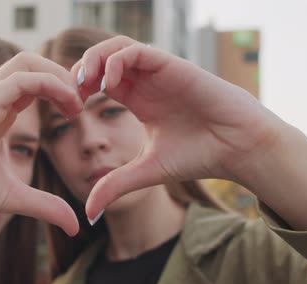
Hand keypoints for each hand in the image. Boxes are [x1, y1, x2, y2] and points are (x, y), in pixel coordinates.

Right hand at [0, 52, 82, 235]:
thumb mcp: (12, 197)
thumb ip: (44, 205)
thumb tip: (75, 225)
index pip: (33, 81)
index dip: (60, 89)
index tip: (78, 112)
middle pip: (31, 63)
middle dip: (63, 75)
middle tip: (82, 102)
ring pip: (26, 63)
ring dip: (59, 76)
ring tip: (76, 104)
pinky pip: (19, 81)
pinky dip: (49, 84)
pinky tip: (66, 106)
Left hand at [73, 36, 287, 217]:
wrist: (236, 148)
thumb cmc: (198, 156)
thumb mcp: (146, 171)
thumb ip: (115, 186)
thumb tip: (88, 214)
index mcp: (137, 99)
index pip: (98, 80)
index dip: (78, 89)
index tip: (69, 110)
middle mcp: (145, 82)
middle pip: (102, 58)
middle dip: (80, 70)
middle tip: (70, 94)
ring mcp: (157, 72)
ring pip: (116, 46)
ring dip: (94, 59)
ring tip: (84, 84)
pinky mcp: (171, 65)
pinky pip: (136, 51)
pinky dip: (116, 61)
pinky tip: (108, 85)